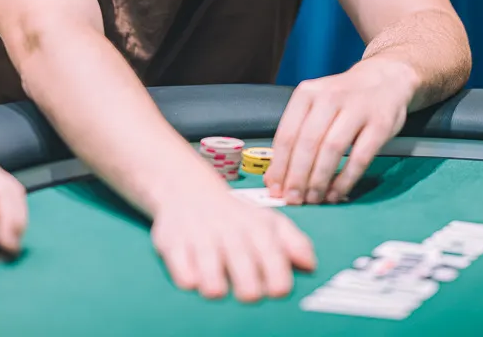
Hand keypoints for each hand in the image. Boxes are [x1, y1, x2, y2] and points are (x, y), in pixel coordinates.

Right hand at [151, 186, 315, 302]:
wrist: (185, 188)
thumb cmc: (232, 214)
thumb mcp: (266, 220)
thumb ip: (293, 242)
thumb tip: (310, 265)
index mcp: (255, 226)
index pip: (270, 251)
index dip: (276, 273)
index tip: (278, 290)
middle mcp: (227, 230)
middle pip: (240, 258)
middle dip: (246, 281)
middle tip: (249, 294)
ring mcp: (198, 235)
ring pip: (207, 260)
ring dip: (213, 280)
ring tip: (217, 290)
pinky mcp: (171, 241)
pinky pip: (178, 262)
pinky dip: (184, 273)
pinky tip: (191, 280)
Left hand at [265, 59, 416, 205]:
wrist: (384, 79)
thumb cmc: (343, 99)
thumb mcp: (315, 108)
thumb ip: (295, 139)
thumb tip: (274, 179)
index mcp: (307, 94)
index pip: (287, 134)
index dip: (280, 166)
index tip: (275, 189)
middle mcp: (329, 97)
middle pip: (307, 143)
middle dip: (297, 177)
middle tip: (293, 199)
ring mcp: (357, 109)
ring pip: (332, 149)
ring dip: (320, 179)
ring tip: (313, 198)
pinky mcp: (380, 123)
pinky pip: (360, 157)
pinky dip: (346, 179)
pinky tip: (336, 192)